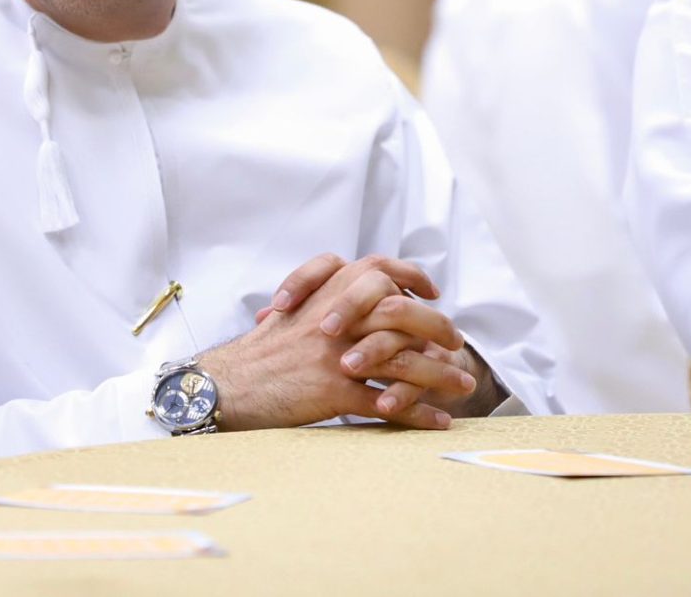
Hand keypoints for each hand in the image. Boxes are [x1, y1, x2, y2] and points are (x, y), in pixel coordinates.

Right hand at [201, 254, 470, 430]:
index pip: (376, 269)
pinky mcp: (333, 391)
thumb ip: (325, 303)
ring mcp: (335, 354)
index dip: (409, 276)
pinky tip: (437, 421)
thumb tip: (357, 305)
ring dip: (440, 375)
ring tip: (463, 387)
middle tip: (457, 344)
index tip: (431, 291)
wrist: (227, 385)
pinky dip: (419, 414)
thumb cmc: (259, 355)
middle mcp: (333, 318)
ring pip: (404, 359)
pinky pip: (388, 402)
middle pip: (402, 313)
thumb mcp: (291, 316)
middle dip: (438, 328)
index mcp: (324, 295)